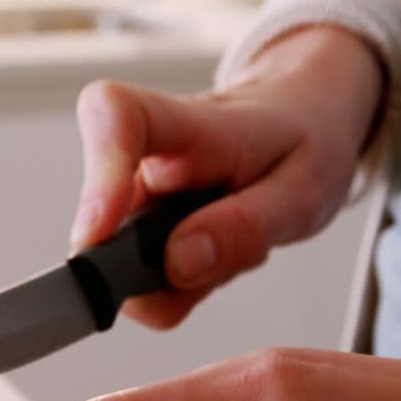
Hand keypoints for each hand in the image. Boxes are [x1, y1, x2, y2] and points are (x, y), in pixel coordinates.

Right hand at [69, 25, 383, 328]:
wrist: (302, 116)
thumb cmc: (302, 140)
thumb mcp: (304, 189)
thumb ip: (245, 227)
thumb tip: (177, 263)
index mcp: (193, 123)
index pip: (115, 116)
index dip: (97, 175)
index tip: (99, 235)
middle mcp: (148, 154)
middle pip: (102, 213)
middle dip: (143, 270)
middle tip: (207, 273)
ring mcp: (138, 189)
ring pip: (120, 259)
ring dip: (176, 280)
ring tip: (236, 246)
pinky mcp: (139, 222)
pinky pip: (141, 279)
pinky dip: (179, 285)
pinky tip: (217, 254)